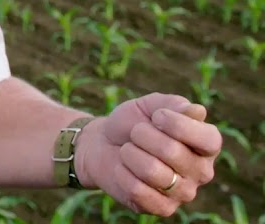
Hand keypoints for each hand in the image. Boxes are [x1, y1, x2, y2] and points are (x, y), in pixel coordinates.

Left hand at [76, 93, 221, 216]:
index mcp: (206, 146)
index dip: (178, 124)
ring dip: (130, 154)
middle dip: (142, 135)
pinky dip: (122, 173)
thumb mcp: (151, 105)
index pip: (209, 139)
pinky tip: (122, 168)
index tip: (156, 115)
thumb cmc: (133, 123)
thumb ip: (174, 104)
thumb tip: (197, 111)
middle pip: (172, 151)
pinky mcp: (162, 208)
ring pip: (152, 171)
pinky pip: (137, 190)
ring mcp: (184, 193)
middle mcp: (202, 172)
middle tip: (135, 133)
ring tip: (128, 150)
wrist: (103, 144)